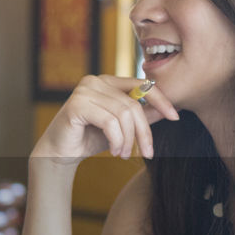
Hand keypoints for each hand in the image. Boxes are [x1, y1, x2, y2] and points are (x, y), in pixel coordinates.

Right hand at [31, 75, 178, 164]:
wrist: (59, 154)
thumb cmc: (89, 139)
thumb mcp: (121, 127)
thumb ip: (141, 116)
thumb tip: (167, 110)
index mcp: (107, 82)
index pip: (141, 84)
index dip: (161, 100)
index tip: (175, 117)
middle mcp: (95, 81)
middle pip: (133, 104)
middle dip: (143, 131)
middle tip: (147, 152)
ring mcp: (84, 90)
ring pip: (123, 114)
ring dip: (127, 139)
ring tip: (123, 154)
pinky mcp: (76, 104)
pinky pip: (109, 122)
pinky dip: (116, 140)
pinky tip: (113, 151)